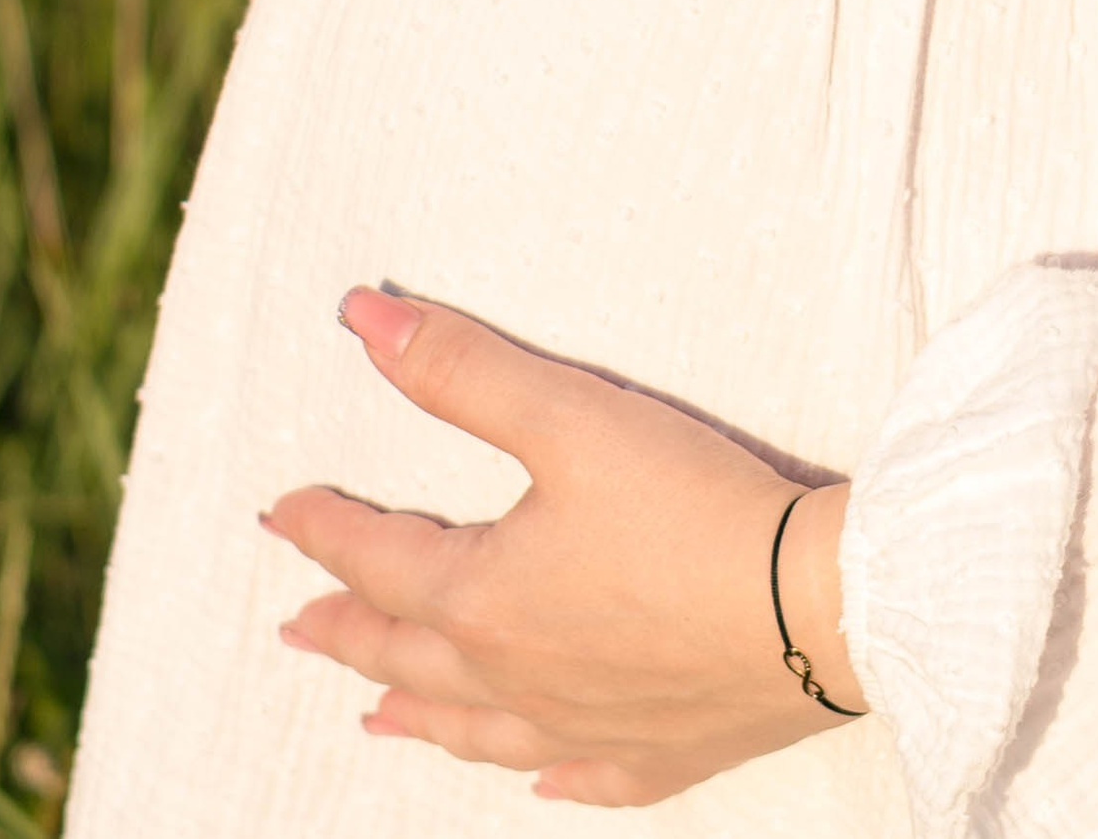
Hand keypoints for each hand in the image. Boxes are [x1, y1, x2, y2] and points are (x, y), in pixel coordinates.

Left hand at [265, 287, 861, 807]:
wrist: (814, 609)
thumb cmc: (691, 506)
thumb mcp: (569, 416)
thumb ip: (461, 369)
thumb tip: (358, 320)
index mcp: (484, 599)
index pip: (378, 560)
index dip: (325, 530)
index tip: (283, 515)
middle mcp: (516, 680)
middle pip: (407, 654)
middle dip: (347, 630)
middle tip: (299, 626)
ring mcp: (583, 730)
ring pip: (475, 731)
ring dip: (417, 714)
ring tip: (378, 713)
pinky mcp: (653, 755)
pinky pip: (575, 776)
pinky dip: (540, 773)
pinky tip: (537, 777)